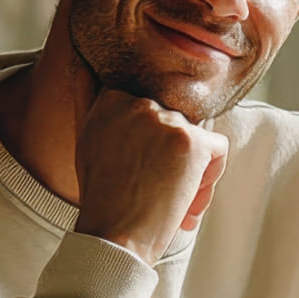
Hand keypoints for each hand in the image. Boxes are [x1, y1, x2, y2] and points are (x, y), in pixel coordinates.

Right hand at [71, 83, 228, 264]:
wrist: (114, 236)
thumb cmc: (102, 196)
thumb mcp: (87, 139)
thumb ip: (88, 99)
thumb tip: (80, 60)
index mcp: (110, 100)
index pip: (151, 101)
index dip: (153, 137)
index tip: (140, 166)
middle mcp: (136, 103)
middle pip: (177, 119)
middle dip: (173, 156)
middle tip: (156, 190)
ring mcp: (165, 120)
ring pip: (197, 136)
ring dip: (192, 171)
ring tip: (172, 203)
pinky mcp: (191, 141)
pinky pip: (218, 149)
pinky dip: (211, 177)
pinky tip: (187, 202)